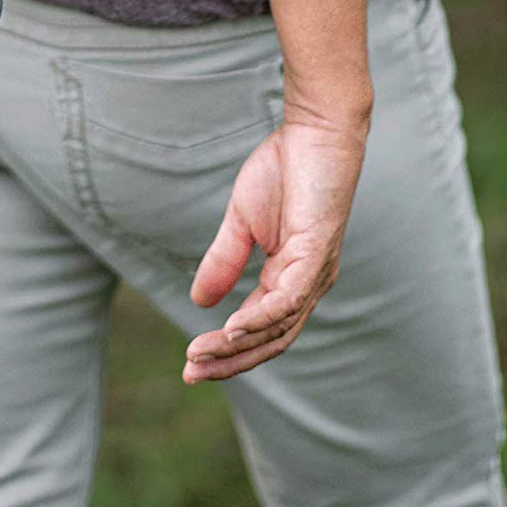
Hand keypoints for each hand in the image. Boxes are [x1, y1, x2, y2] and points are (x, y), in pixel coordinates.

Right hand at [182, 113, 367, 382]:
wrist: (316, 131)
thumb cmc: (285, 170)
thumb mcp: (242, 221)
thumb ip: (224, 260)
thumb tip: (199, 301)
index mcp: (291, 279)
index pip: (260, 330)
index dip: (226, 350)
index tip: (190, 363)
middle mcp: (308, 284)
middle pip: (270, 341)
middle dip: (229, 362)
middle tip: (191, 375)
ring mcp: (315, 272)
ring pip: (277, 328)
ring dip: (237, 346)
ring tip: (200, 355)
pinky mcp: (316, 253)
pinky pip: (288, 299)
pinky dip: (260, 318)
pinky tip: (232, 329)